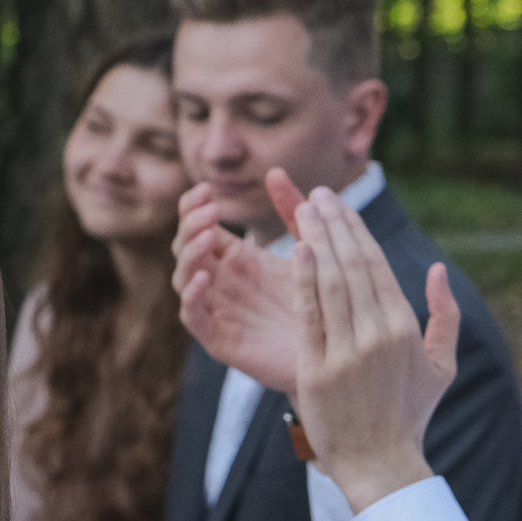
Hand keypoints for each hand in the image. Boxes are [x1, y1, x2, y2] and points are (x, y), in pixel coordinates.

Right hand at [173, 171, 308, 391]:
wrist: (338, 349)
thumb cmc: (323, 300)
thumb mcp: (310, 248)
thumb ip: (294, 213)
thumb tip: (276, 171)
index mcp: (236, 258)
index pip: (199, 226)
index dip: (195, 206)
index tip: (209, 189)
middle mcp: (221, 282)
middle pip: (186, 247)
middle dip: (191, 225)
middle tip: (210, 210)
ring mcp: (218, 310)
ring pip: (184, 278)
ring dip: (190, 254)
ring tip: (208, 236)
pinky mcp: (221, 340)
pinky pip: (193, 317)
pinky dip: (192, 296)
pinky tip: (206, 277)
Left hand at [293, 187, 457, 512]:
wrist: (380, 464)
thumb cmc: (409, 416)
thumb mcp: (441, 368)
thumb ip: (446, 317)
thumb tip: (438, 271)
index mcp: (406, 330)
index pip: (378, 267)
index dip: (357, 231)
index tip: (340, 205)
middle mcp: (380, 335)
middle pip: (353, 267)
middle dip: (334, 225)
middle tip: (318, 195)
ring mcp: (348, 352)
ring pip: (330, 283)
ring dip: (315, 241)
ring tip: (303, 211)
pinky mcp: (319, 369)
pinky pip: (309, 314)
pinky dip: (302, 280)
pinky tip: (294, 249)